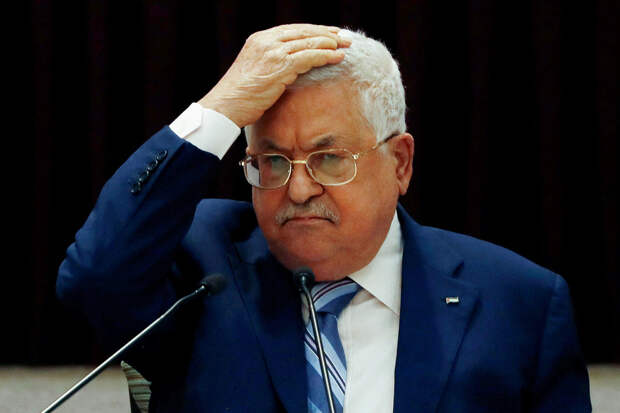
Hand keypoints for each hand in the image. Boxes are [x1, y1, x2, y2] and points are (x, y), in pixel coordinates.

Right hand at [198, 24, 350, 126]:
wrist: (225, 106)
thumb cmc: (238, 97)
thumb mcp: (254, 72)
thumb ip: (270, 64)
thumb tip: (290, 68)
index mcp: (259, 39)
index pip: (292, 30)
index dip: (313, 31)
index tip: (329, 33)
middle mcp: (266, 41)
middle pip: (303, 32)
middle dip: (326, 33)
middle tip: (344, 36)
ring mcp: (273, 52)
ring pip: (308, 42)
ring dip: (330, 43)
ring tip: (346, 45)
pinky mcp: (280, 66)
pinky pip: (309, 56)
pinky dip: (325, 55)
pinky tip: (338, 57)